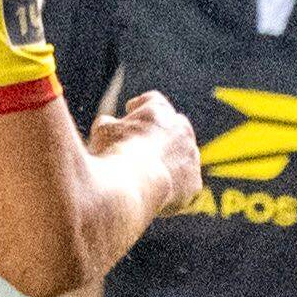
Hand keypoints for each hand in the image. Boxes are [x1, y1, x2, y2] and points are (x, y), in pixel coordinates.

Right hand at [94, 88, 205, 216]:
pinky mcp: (194, 182)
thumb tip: (109, 124)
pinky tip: (160, 195)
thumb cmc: (114, 154)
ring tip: (150, 176)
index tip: (131, 110)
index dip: (141, 106)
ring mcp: (191, 155)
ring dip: (170, 162)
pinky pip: (186, 183)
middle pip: (175, 127)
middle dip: (161, 136)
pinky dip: (175, 187)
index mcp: (158, 110)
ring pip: (183, 157)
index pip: (153, 101)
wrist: (132, 185)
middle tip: (146, 146)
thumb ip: (109, 124)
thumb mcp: (103, 131)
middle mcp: (181, 128)